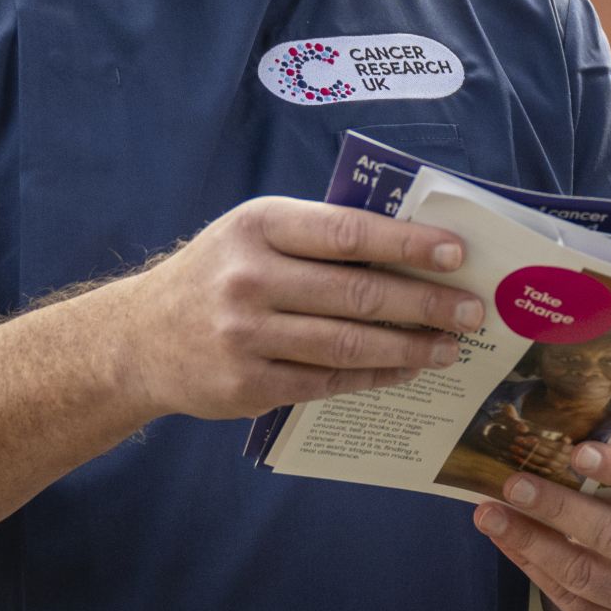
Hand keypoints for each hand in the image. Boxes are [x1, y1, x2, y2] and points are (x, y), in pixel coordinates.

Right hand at [105, 198, 493, 422]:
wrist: (139, 340)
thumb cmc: (217, 275)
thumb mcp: (252, 235)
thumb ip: (318, 236)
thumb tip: (413, 247)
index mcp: (257, 226)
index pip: (348, 232)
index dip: (408, 243)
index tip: (456, 253)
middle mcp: (248, 278)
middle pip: (357, 293)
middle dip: (425, 303)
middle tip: (471, 311)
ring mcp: (246, 336)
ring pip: (348, 345)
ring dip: (409, 347)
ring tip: (449, 347)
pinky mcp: (247, 384)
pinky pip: (327, 381)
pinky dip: (374, 377)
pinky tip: (405, 370)